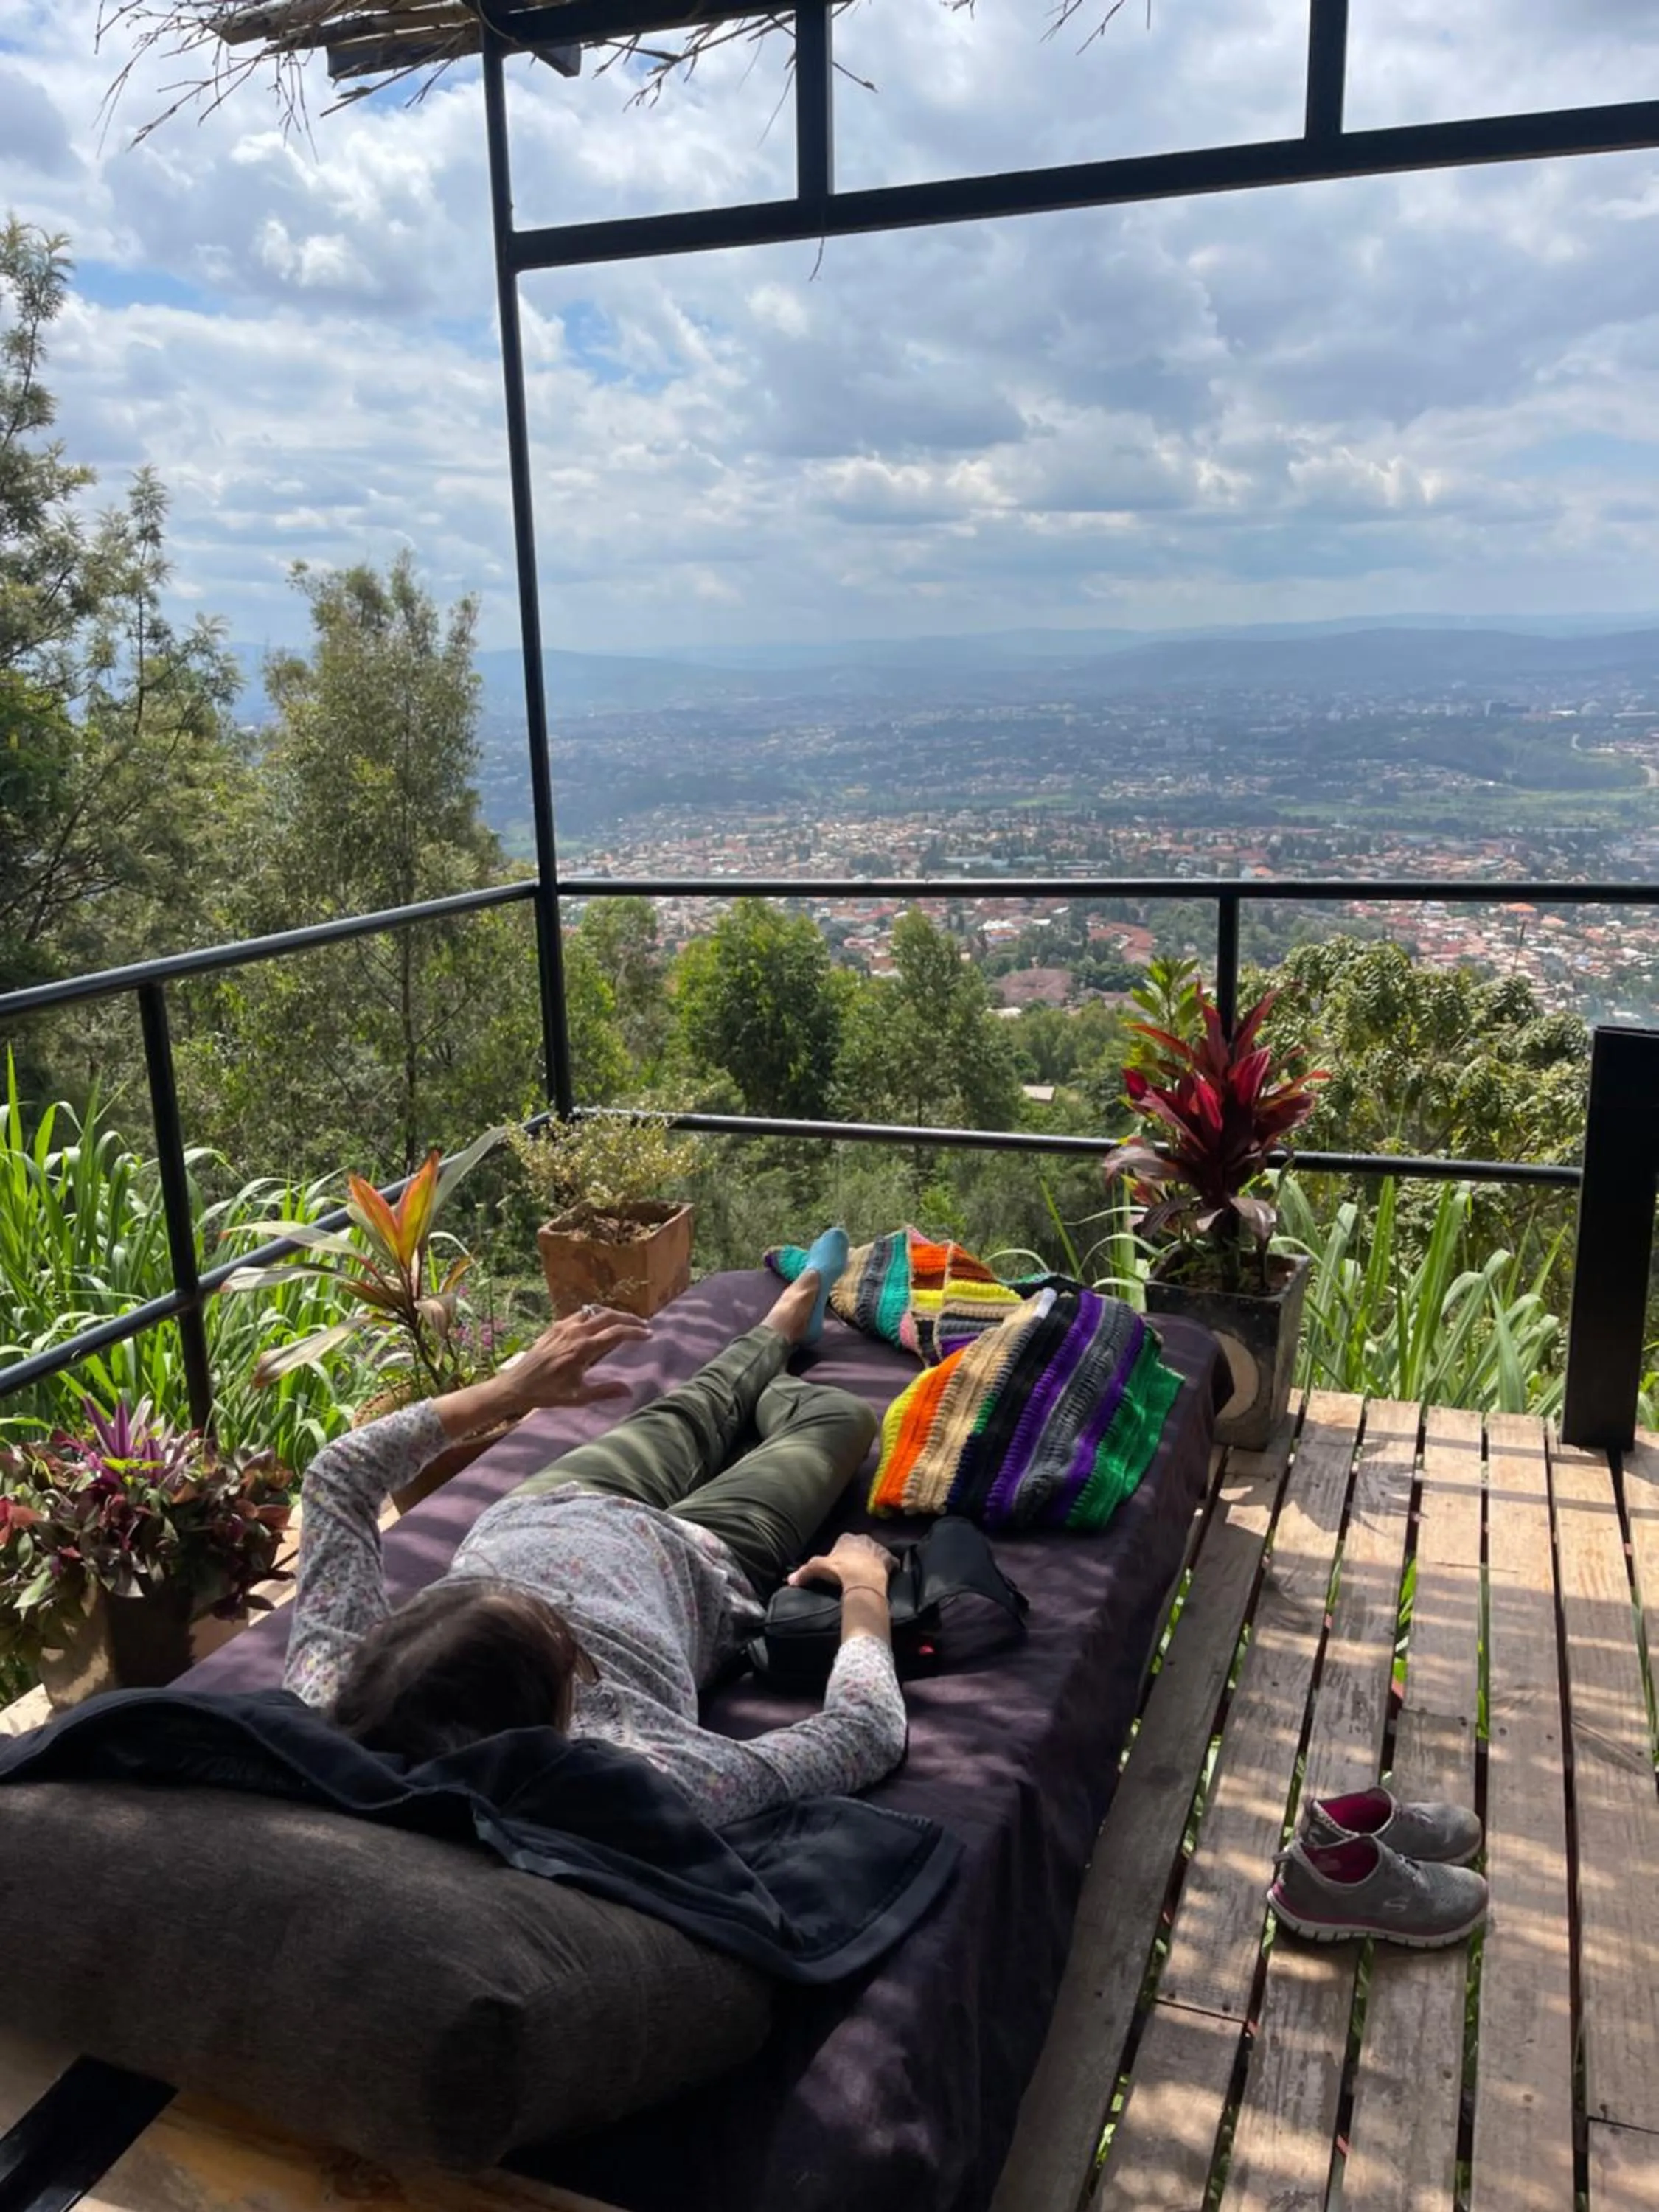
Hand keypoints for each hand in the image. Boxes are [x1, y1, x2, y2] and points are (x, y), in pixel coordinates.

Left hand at [494, 1307, 651, 1417]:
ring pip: (594, 1311)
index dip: (635, 1332)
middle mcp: (574, 1333)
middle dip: (629, 1319)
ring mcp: (563, 1327)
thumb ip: (605, 1391)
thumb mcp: (578, 1397)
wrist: (516, 1385)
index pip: (616, 1333)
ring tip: (624, 1322)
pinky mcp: (555, 1326)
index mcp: (582, 1349)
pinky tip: (598, 1324)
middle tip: (643, 1325)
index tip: (649, 1335)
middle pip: (608, 1316)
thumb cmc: (547, 1393)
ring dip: (612, 1314)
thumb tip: (629, 1391)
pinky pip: (580, 1314)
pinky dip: (595, 1315)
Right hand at [787, 1532, 897, 1597]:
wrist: (862, 1579)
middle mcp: (863, 1539)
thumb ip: (804, 1572)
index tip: (839, 1563)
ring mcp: (877, 1548)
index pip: (843, 1541)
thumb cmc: (839, 1571)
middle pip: (859, 1545)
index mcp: (846, 1538)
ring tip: (868, 1571)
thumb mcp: (817, 1569)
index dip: (841, 1552)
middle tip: (853, 1568)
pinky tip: (884, 1574)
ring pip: (874, 1551)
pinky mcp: (888, 1559)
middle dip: (857, 1553)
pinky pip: (889, 1561)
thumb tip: (790, 1580)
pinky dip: (887, 1566)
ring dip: (872, 1559)